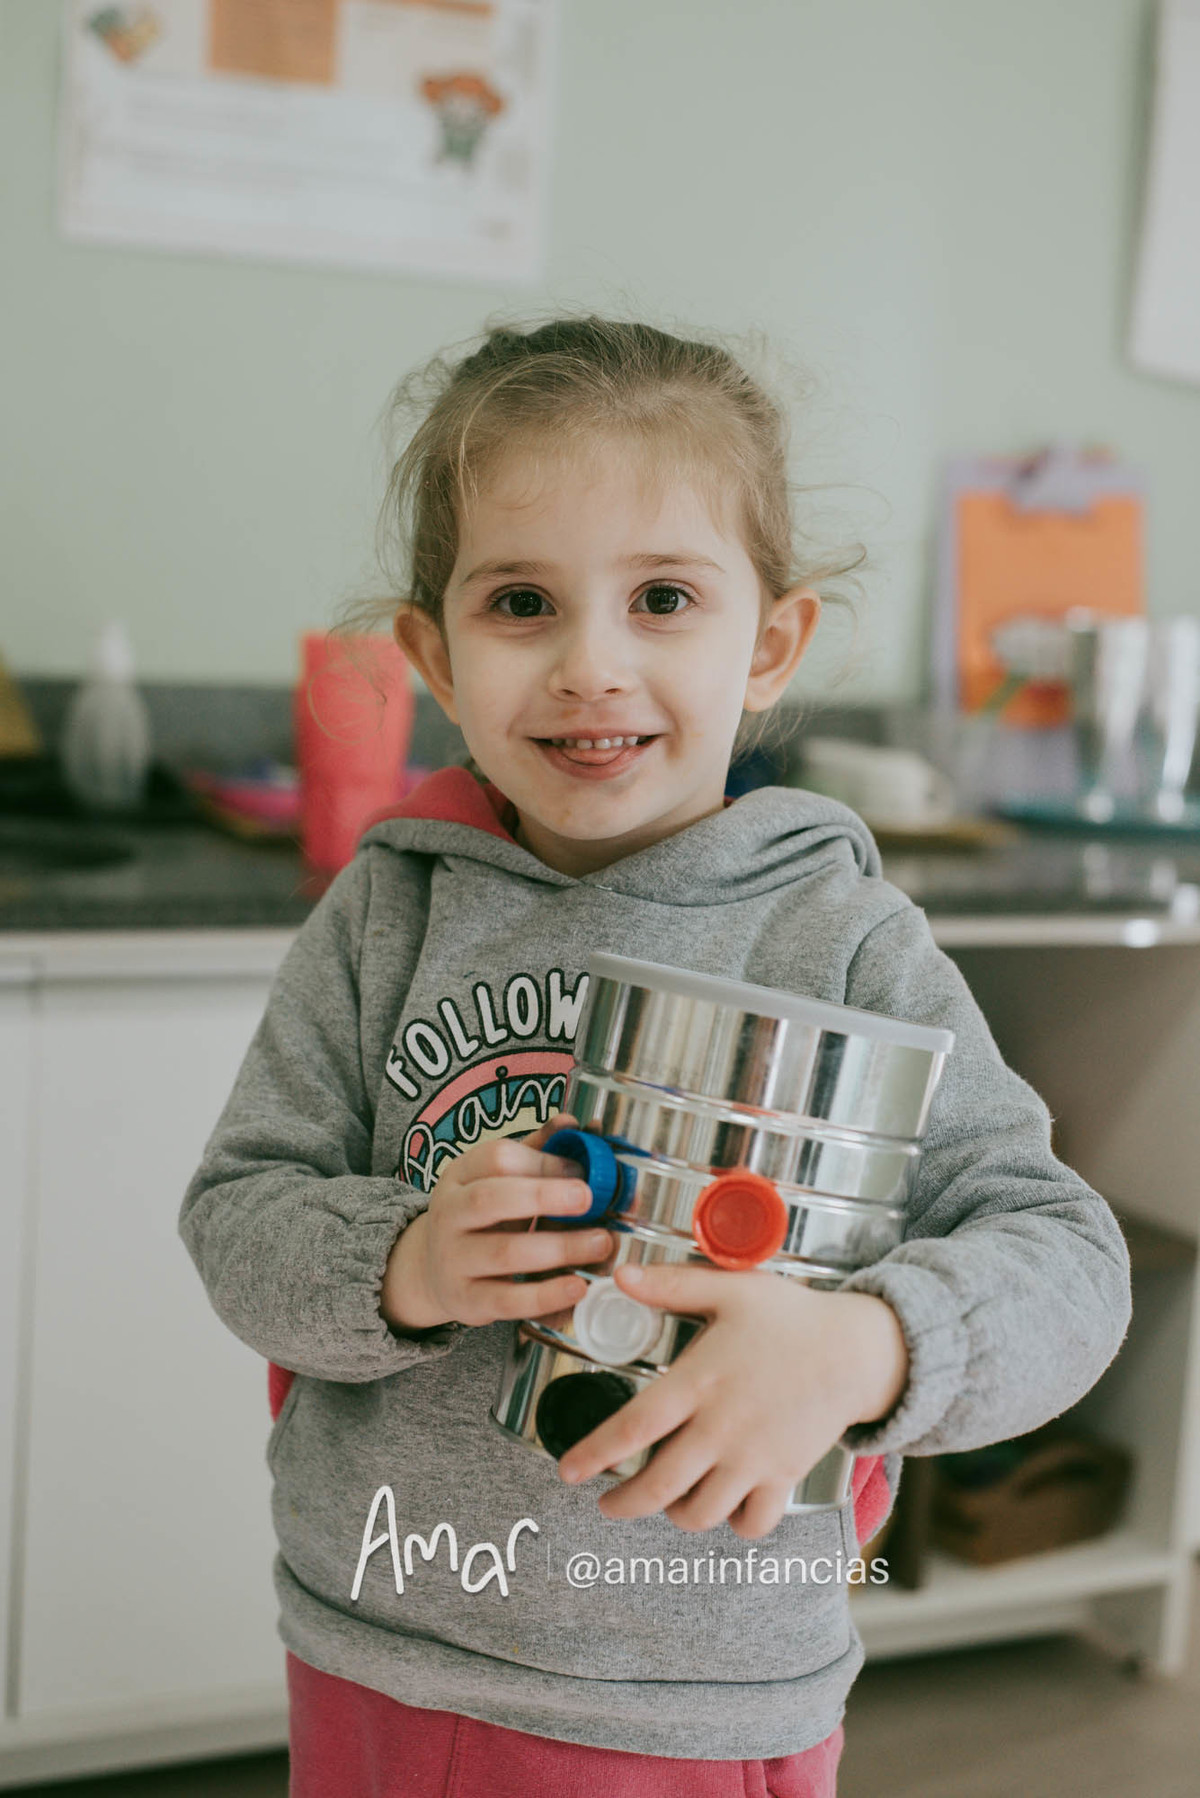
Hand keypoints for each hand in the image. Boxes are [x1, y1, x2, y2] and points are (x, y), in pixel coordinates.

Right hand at [379, 1112, 611, 1331]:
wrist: (432, 1269)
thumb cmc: (481, 1216)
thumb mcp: (496, 1179)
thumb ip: (536, 1151)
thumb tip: (575, 1123)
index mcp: (460, 1174)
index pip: (496, 1158)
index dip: (543, 1161)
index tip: (582, 1170)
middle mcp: (450, 1214)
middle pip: (490, 1200)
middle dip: (542, 1197)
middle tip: (589, 1197)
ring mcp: (454, 1260)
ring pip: (504, 1252)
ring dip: (558, 1247)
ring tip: (600, 1242)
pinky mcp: (468, 1300)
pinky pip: (507, 1300)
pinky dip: (545, 1296)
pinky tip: (577, 1287)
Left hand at [555, 1263, 908, 1539]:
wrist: (856, 1349)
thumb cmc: (791, 1317)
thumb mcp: (731, 1288)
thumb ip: (672, 1285)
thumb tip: (619, 1277)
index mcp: (700, 1381)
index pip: (635, 1426)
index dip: (596, 1452)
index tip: (568, 1469)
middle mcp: (722, 1429)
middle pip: (659, 1485)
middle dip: (622, 1502)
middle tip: (605, 1501)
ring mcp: (754, 1459)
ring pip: (700, 1512)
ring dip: (672, 1514)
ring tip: (663, 1500)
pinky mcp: (783, 1476)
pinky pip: (751, 1523)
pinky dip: (732, 1524)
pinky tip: (722, 1506)